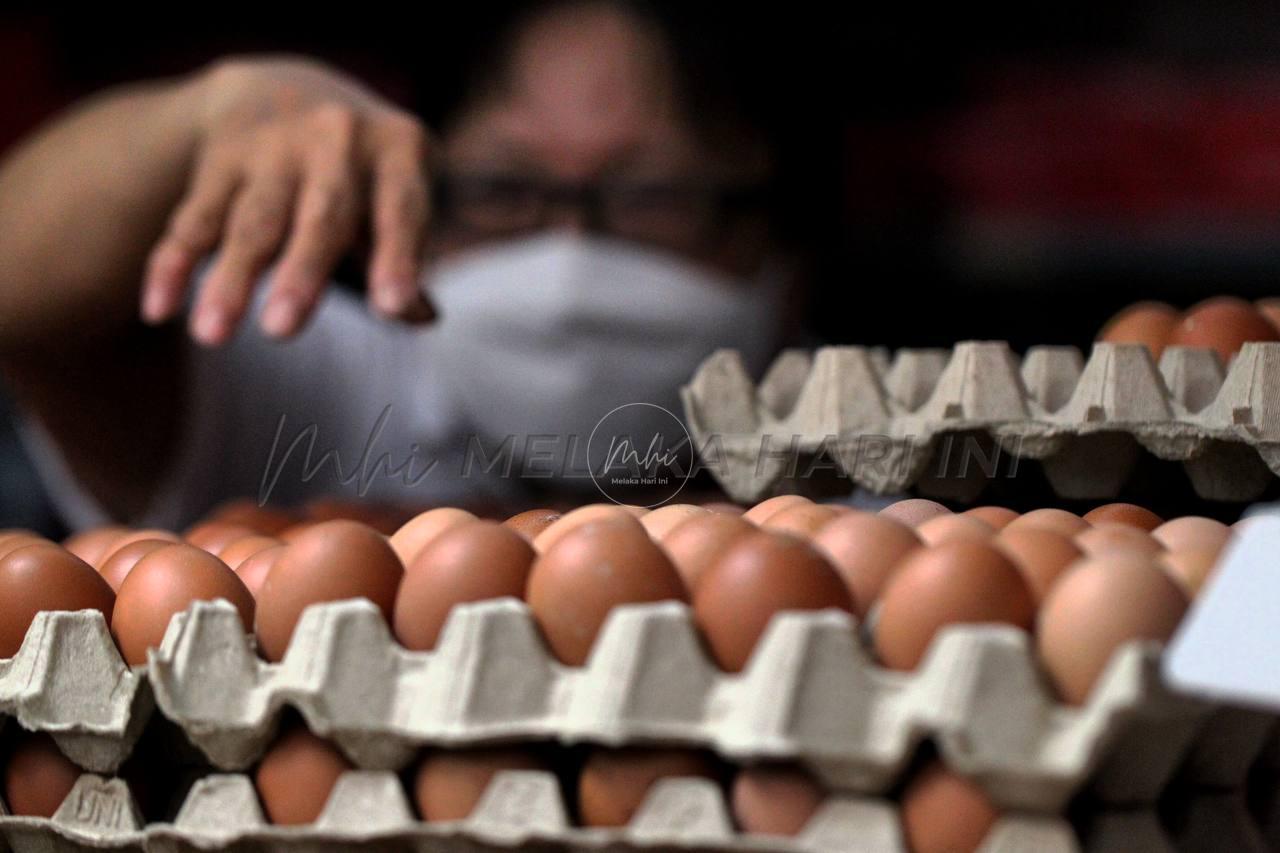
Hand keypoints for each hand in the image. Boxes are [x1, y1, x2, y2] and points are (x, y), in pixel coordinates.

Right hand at [141, 57, 433, 344]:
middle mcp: (339, 136)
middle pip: (320, 216)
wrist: (287, 84)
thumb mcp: (399, 195)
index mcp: (399, 148)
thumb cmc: (366, 173)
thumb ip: (406, 257)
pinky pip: (194, 217)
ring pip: (252, 222)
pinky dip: (173, 263)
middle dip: (300, 273)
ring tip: (211, 336)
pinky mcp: (220, 156)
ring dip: (229, 280)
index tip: (392, 308)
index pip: (401, 211)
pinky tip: (159, 309)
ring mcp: (274, 143)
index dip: (397, 258)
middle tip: (281, 332)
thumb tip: (422, 316)